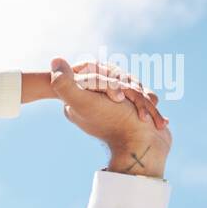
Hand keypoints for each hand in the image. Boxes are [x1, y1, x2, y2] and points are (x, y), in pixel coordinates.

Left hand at [51, 57, 172, 178]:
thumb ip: (65, 84)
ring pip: (130, 87)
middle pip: (114, 79)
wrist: (143, 147)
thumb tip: (55, 60)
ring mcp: (110, 110)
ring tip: (143, 116)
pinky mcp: (129, 113)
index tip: (116, 99)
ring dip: (140, 97)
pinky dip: (147, 105)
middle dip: (128, 88)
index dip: (110, 83)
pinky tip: (151, 117)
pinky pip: (139, 98)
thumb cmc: (116, 121)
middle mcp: (90, 105)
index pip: (94, 75)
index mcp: (76, 102)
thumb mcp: (84, 102)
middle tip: (130, 104)